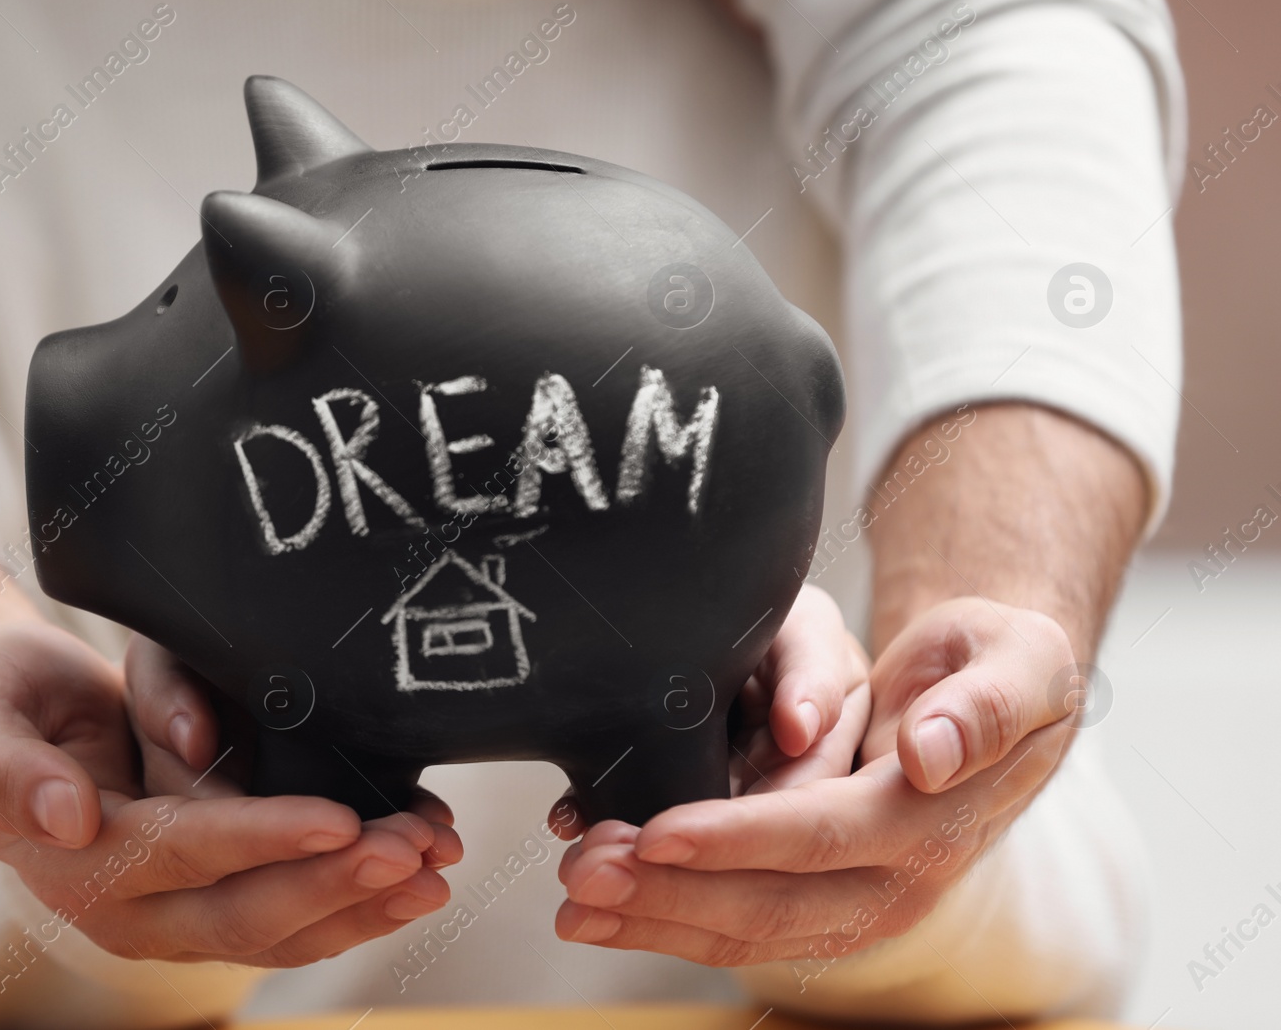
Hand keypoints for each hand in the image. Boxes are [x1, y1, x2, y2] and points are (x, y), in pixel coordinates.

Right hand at [0, 621, 459, 965]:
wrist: (6, 727)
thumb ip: (5, 767)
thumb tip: (69, 820)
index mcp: (79, 863)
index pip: (185, 854)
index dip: (263, 839)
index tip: (338, 818)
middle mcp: (132, 909)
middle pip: (246, 913)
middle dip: (337, 882)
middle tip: (415, 847)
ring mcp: (177, 916)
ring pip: (281, 931)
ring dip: (364, 904)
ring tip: (436, 867)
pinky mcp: (213, 901)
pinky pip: (292, 921)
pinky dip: (357, 902)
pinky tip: (416, 877)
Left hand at [553, 595, 1076, 967]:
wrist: (1006, 704)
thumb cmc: (1001, 666)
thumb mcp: (1018, 661)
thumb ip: (986, 705)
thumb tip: (932, 755)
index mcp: (930, 819)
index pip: (822, 836)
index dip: (737, 838)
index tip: (657, 832)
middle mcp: (896, 881)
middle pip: (771, 903)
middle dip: (669, 893)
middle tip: (582, 872)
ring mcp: (861, 905)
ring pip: (747, 932)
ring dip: (655, 920)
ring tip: (573, 901)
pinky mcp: (827, 907)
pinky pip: (743, 929)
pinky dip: (670, 923)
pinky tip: (606, 915)